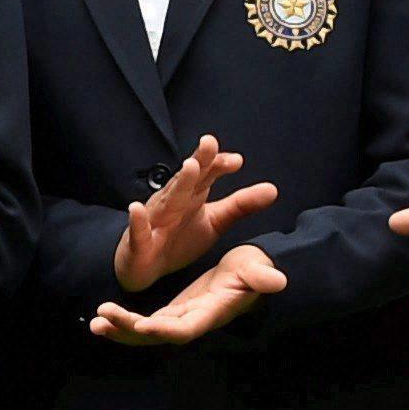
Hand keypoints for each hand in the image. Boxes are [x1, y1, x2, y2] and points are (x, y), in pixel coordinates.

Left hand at [91, 240, 286, 345]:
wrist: (252, 274)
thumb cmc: (255, 270)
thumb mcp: (257, 269)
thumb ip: (261, 277)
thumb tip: (277, 281)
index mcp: (210, 312)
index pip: (185, 327)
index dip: (164, 328)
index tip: (142, 325)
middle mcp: (193, 320)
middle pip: (157, 332)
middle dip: (130, 329)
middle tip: (103, 318)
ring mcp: (181, 318)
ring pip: (146, 331)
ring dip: (121, 329)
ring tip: (96, 323)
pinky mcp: (172, 312)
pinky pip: (144, 322)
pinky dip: (123, 322)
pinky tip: (101, 320)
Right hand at [113, 136, 280, 293]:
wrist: (143, 266)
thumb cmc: (177, 239)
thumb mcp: (214, 221)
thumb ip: (241, 205)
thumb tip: (272, 189)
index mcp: (191, 195)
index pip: (206, 174)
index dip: (219, 165)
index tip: (236, 161)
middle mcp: (172, 203)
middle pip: (187, 180)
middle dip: (198, 161)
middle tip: (209, 143)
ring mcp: (154, 221)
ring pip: (166, 200)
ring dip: (177, 184)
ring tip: (189, 167)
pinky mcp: (139, 243)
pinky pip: (138, 231)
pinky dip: (137, 220)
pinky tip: (136, 209)